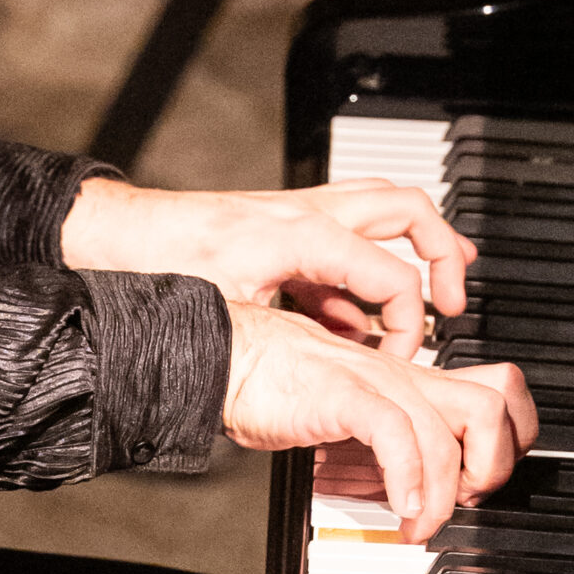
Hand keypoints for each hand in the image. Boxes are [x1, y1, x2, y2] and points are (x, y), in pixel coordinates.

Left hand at [61, 177, 475, 359]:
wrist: (118, 235)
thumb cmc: (165, 262)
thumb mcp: (231, 309)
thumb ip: (294, 332)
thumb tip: (338, 364)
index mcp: (305, 234)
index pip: (392, 275)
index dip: (409, 324)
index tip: (403, 358)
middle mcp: (311, 212)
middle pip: (410, 211)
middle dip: (445, 255)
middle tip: (454, 301)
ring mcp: (301, 211)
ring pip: (386, 208)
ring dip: (419, 243)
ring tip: (442, 286)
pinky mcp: (287, 224)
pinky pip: (348, 234)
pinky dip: (367, 267)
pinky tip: (356, 314)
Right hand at [221, 302, 535, 543]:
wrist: (224, 359)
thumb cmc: (275, 384)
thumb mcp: (350, 413)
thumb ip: (387, 438)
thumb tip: (415, 485)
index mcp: (411, 377)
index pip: (498, 388)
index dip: (509, 438)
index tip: (481, 481)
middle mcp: (404, 375)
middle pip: (496, 402)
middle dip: (495, 463)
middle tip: (466, 500)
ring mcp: (376, 381)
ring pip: (449, 431)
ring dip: (445, 493)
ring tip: (421, 524)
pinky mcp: (344, 395)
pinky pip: (398, 435)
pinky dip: (409, 481)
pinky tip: (402, 510)